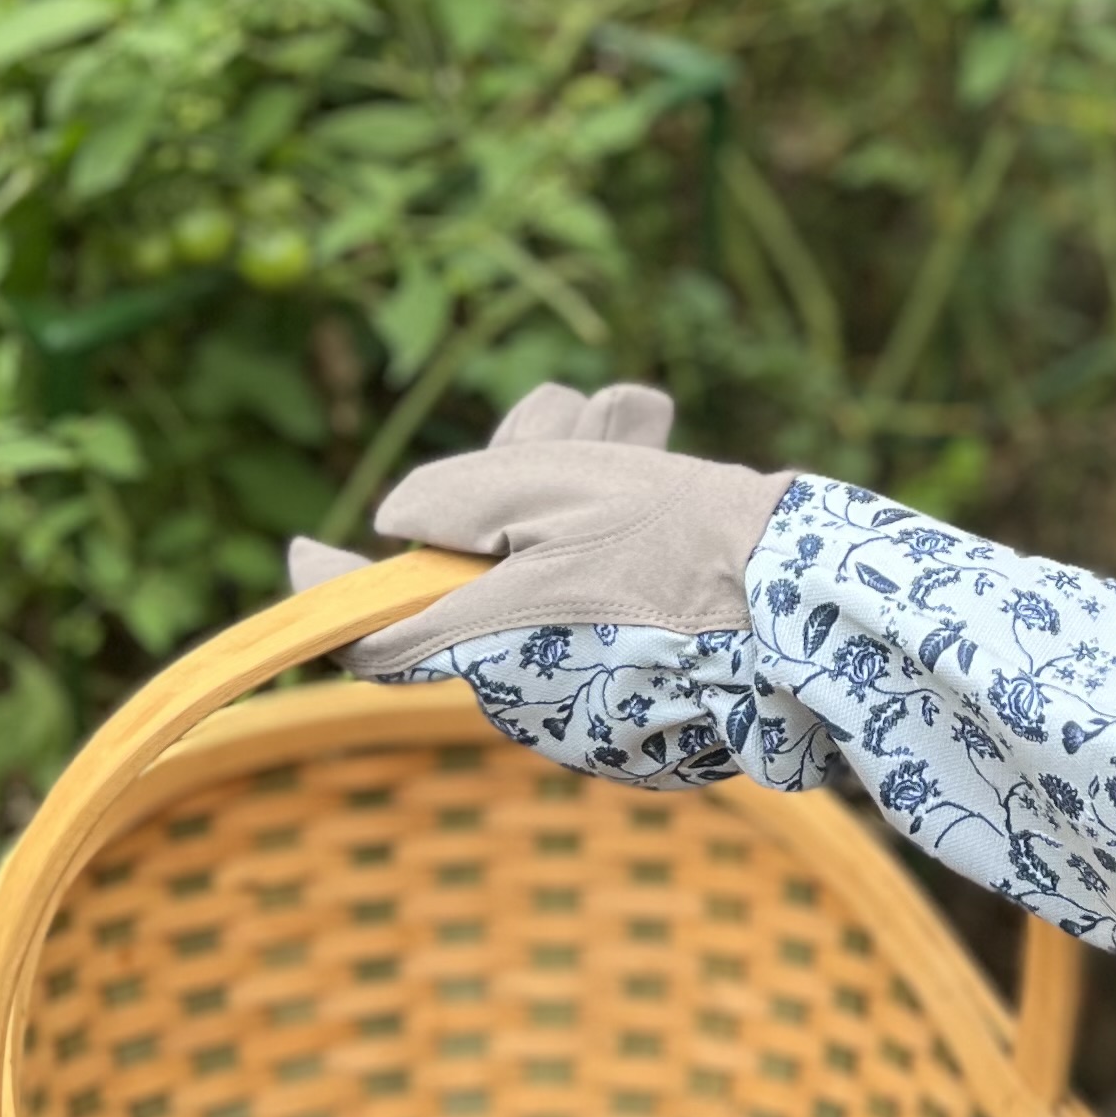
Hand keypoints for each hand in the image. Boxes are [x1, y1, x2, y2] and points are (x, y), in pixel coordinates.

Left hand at [288, 380, 791, 671]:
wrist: (811, 608)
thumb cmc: (680, 540)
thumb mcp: (557, 484)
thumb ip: (457, 498)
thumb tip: (395, 521)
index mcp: (490, 646)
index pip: (375, 639)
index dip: (326, 595)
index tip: (304, 550)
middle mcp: (527, 691)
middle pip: (476, 577)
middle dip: (516, 479)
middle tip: (579, 414)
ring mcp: (586, 702)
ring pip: (545, 579)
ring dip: (580, 484)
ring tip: (643, 421)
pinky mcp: (640, 700)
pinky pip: (598, 611)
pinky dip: (620, 545)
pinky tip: (665, 465)